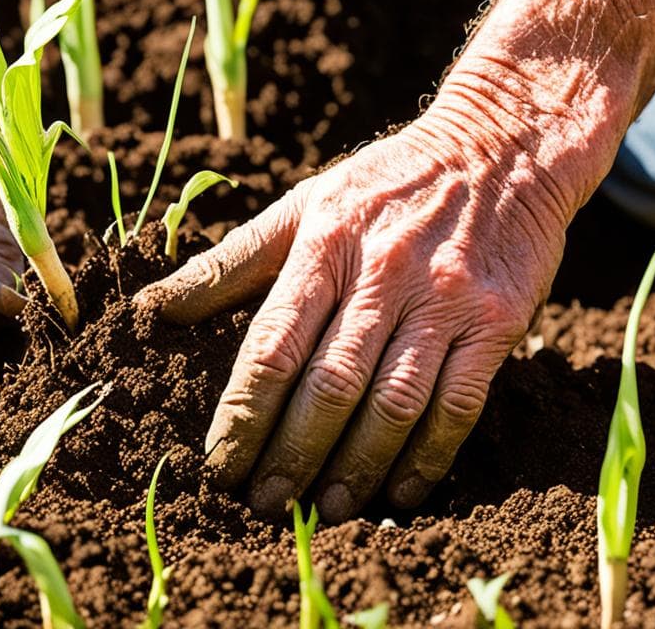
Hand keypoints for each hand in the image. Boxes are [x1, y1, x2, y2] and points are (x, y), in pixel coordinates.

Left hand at [137, 95, 578, 521]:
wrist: (503, 143)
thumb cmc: (387, 182)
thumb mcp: (302, 204)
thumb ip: (229, 263)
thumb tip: (152, 309)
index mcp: (324, 243)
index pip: (272, 346)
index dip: (242, 415)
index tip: (219, 465)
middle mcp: (383, 274)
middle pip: (329, 386)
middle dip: (291, 456)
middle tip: (265, 505)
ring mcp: (444, 301)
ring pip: (392, 405)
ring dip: (354, 468)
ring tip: (324, 510)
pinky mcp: (496, 323)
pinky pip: (458, 406)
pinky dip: (428, 458)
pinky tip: (400, 492)